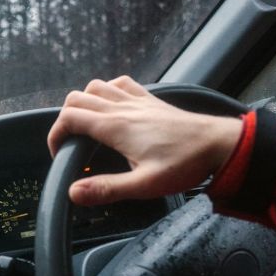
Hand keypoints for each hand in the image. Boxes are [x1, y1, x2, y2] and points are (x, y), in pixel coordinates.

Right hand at [47, 76, 242, 204]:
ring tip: (86, 126)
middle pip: (77, 98)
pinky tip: (112, 107)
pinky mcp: (151, 100)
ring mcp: (137, 101)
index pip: (70, 118)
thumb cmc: (185, 164)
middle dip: (64, 119)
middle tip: (70, 143)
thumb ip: (106, 188)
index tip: (59, 154)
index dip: (56, 135)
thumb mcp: (144, 185)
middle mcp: (123, 108)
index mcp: (116, 127)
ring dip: (84, 102)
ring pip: (96, 86)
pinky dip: (108, 90)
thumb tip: (74, 192)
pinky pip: (120, 83)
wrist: (219, 145)